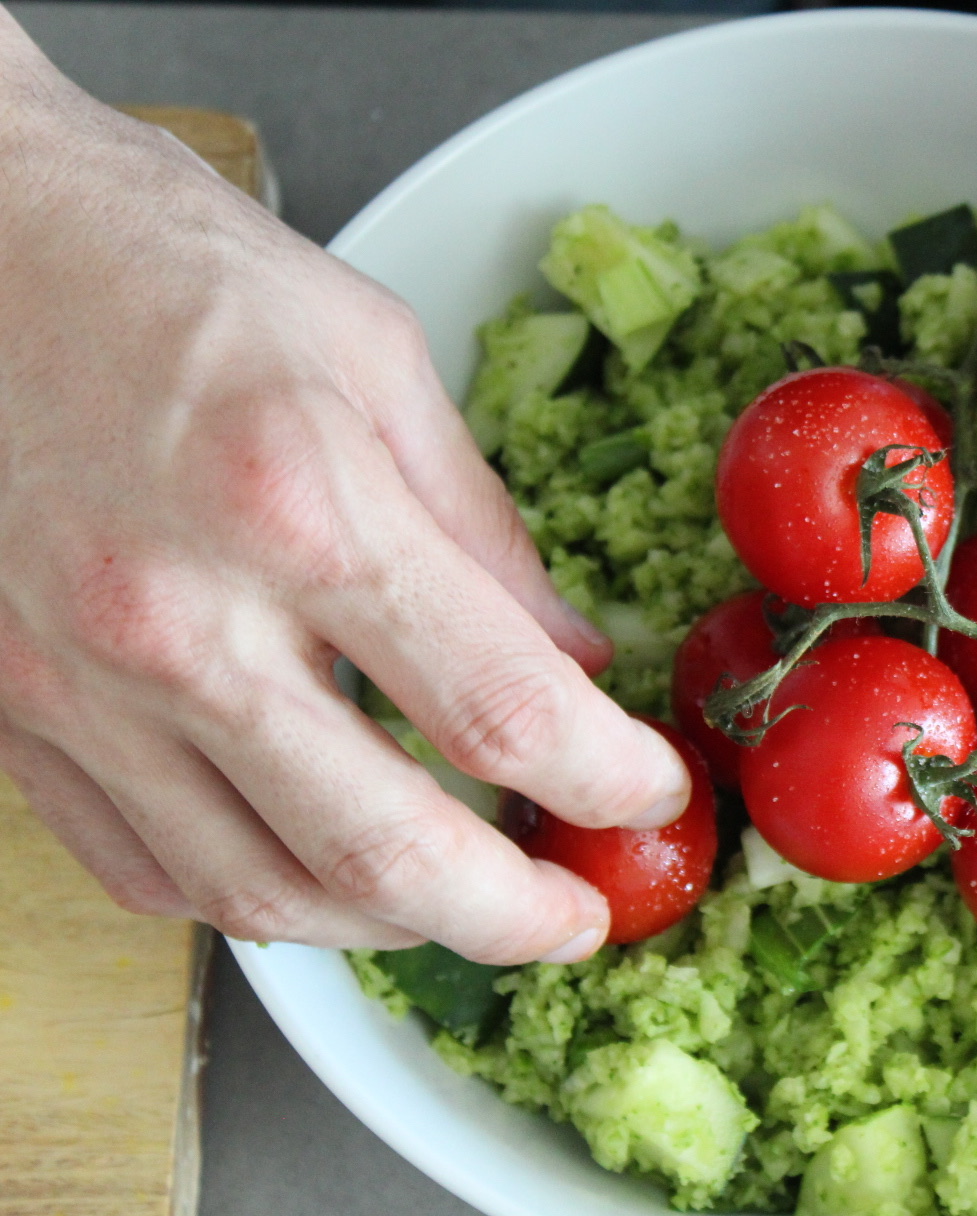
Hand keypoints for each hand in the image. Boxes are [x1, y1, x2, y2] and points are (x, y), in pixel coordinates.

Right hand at [0, 22, 688, 962]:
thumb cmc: (171, 271)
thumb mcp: (375, 359)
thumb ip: (483, 533)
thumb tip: (572, 661)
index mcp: (300, 507)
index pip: (502, 710)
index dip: (610, 780)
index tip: (657, 794)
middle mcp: (179, 620)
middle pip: (387, 852)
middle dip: (516, 916)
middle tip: (579, 921)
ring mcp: (77, 684)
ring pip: (262, 895)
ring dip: (394, 926)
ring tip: (466, 897)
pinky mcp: (13, 715)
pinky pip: (148, 870)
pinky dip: (258, 898)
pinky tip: (324, 870)